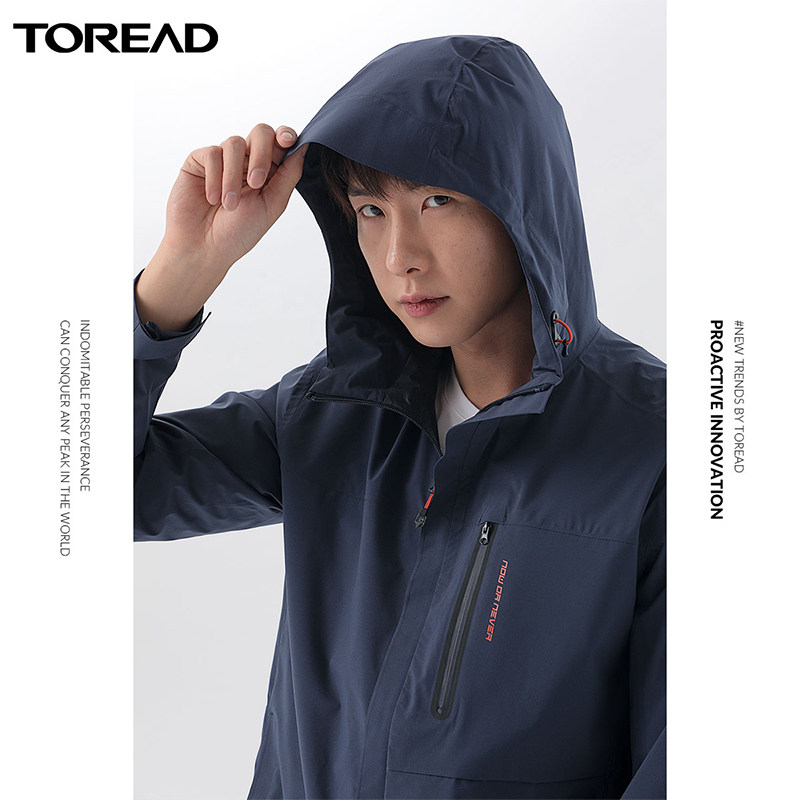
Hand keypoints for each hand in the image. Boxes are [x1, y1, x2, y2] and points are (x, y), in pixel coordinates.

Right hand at [136, 124, 307, 330]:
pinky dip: (215, 177)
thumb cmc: (238, 233)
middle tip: (256, 182)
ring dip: (234, 177)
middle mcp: (246, 162)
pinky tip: (212, 199)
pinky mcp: (199, 162)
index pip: (280, 142)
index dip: (286, 135)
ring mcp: (222, 160)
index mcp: (268, 172)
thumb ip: (289, 175)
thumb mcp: (272, 205)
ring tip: (230, 205)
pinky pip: (211, 153)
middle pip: (260, 132)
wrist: (204, 249)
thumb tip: (304, 147)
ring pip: (235, 143)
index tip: (289, 140)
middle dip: (262, 154)